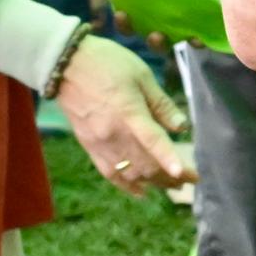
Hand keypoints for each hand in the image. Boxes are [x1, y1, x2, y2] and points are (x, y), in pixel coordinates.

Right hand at [57, 35, 193, 199]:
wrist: (65, 64)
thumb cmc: (107, 63)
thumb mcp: (141, 75)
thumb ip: (161, 104)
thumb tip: (181, 127)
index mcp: (129, 112)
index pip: (154, 142)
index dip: (171, 160)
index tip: (188, 175)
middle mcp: (114, 134)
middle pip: (146, 164)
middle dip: (171, 176)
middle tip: (190, 179)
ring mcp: (100, 143)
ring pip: (131, 173)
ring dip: (154, 183)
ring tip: (173, 185)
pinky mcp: (89, 147)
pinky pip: (110, 174)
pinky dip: (127, 186)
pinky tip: (142, 192)